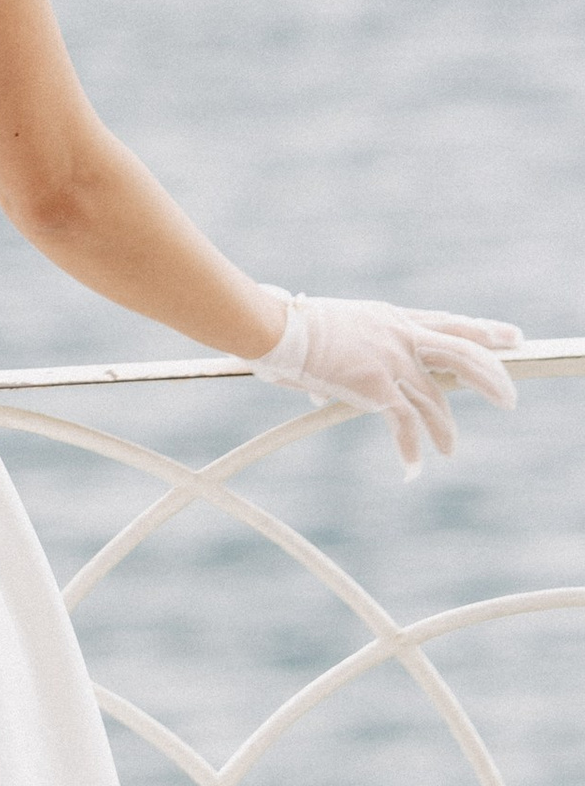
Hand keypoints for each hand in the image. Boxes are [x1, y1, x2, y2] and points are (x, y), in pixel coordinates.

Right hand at [256, 293, 521, 472]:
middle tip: (509, 398)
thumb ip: (336, 357)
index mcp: (391, 317)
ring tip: (450, 450)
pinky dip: (410, 449)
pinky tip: (412, 468)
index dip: (482, 330)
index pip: (448, 322)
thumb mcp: (327, 331)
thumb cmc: (288, 326)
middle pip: (463, 354)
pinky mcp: (376, 385)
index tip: (509, 336)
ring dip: (445, 429)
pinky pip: (404, 424)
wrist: (275, 327)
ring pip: (436, 399)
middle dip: (492, 377)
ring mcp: (392, 360)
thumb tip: (319, 390)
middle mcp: (400, 335)